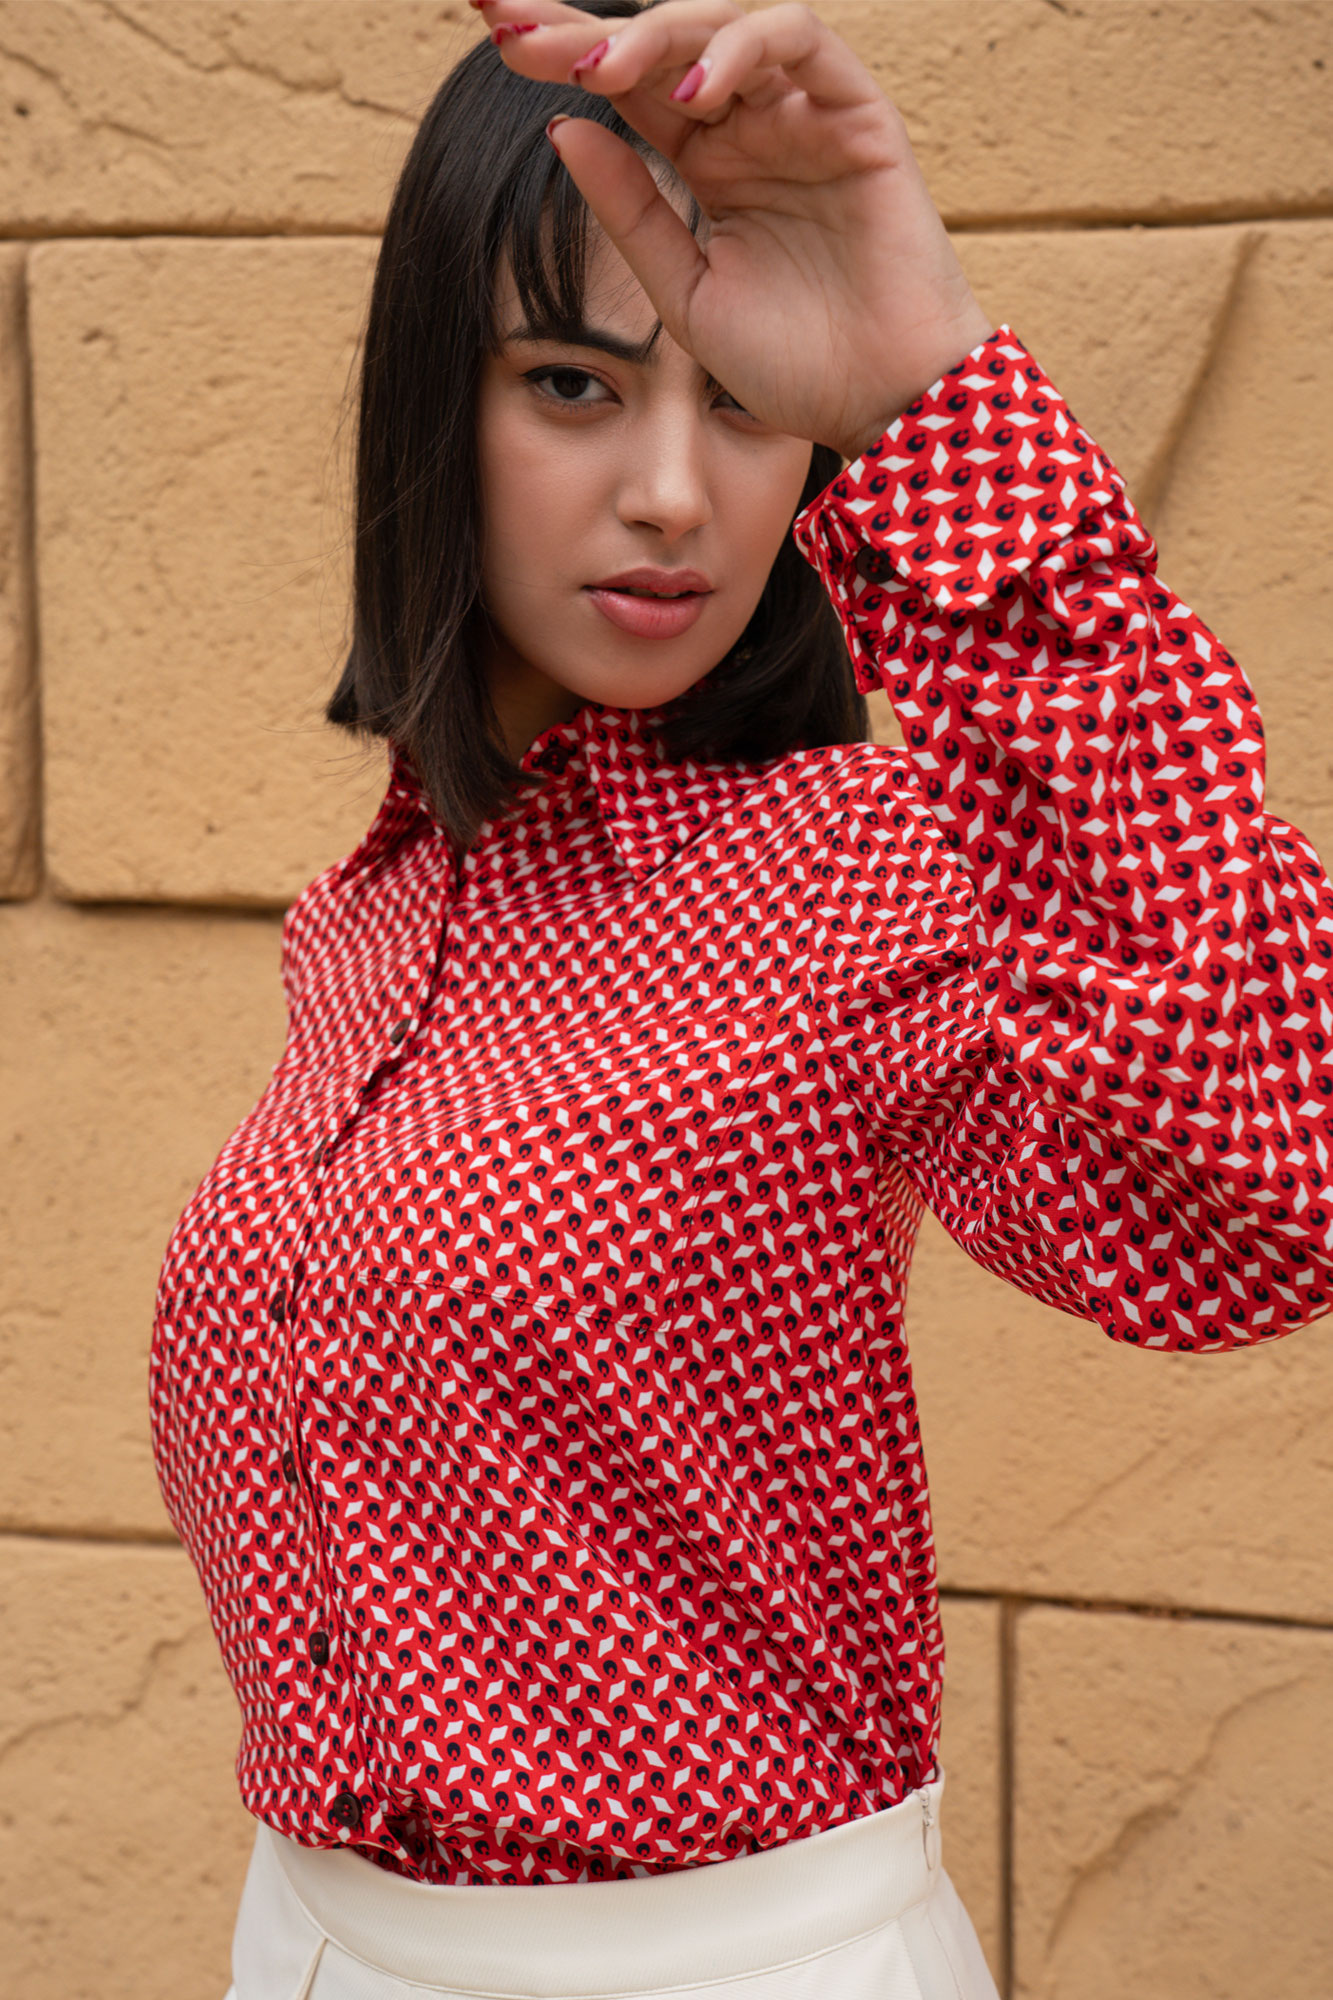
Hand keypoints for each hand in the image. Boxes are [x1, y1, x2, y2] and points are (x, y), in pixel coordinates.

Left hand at [481, 0, 994, 459]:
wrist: (880, 405)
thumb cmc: (795, 365)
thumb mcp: (683, 294)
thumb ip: (630, 213)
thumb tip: (561, 126)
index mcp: (707, 164)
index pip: (624, 88)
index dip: (557, 53)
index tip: (486, 29)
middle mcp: (751, 125)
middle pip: (660, 46)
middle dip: (582, 29)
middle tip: (508, 25)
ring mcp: (804, 113)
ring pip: (722, 28)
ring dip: (656, 35)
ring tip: (600, 65)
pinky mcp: (857, 113)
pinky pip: (800, 42)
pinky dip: (742, 48)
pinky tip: (692, 89)